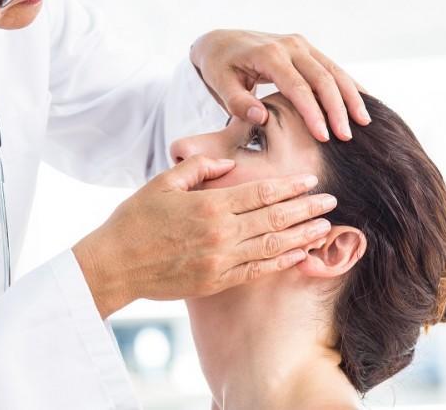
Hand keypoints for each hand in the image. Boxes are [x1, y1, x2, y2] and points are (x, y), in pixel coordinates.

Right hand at [72, 155, 337, 318]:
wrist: (115, 265)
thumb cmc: (135, 219)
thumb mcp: (163, 183)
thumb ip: (197, 169)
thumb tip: (227, 164)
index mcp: (209, 205)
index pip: (260, 192)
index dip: (289, 186)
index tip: (311, 180)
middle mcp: (221, 234)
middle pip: (274, 219)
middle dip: (306, 209)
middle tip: (331, 201)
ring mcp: (220, 261)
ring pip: (272, 247)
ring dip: (301, 236)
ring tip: (324, 227)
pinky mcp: (216, 282)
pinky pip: (257, 272)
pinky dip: (281, 263)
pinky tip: (298, 255)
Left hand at [189, 29, 369, 141]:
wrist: (221, 41)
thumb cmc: (220, 67)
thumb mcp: (220, 84)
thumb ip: (238, 103)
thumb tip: (263, 119)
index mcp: (269, 55)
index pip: (298, 87)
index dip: (313, 114)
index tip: (324, 138)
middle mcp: (290, 45)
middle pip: (323, 78)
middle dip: (338, 109)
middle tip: (347, 137)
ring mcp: (301, 44)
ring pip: (334, 70)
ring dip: (351, 96)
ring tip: (365, 123)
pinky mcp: (307, 48)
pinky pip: (332, 66)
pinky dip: (349, 84)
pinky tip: (363, 102)